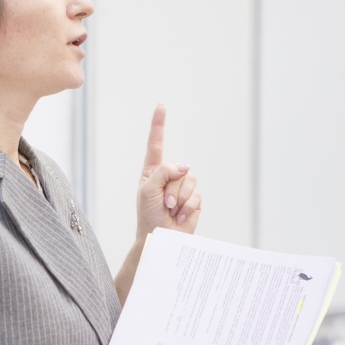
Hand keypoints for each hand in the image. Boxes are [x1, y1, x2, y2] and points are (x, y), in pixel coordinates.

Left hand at [136, 104, 201, 240]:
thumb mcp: (148, 190)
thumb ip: (163, 172)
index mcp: (153, 171)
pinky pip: (197, 195)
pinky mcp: (194, 199)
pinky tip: (179, 216)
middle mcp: (169, 176)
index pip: (156, 144)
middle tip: (163, 204)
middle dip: (171, 189)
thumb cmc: (148, 215)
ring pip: (189, 180)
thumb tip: (185, 167)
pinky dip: (187, 207)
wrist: (160, 237)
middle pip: (178, 169)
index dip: (159, 125)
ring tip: (170, 210)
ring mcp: (182, 187)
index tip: (161, 107)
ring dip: (179, 199)